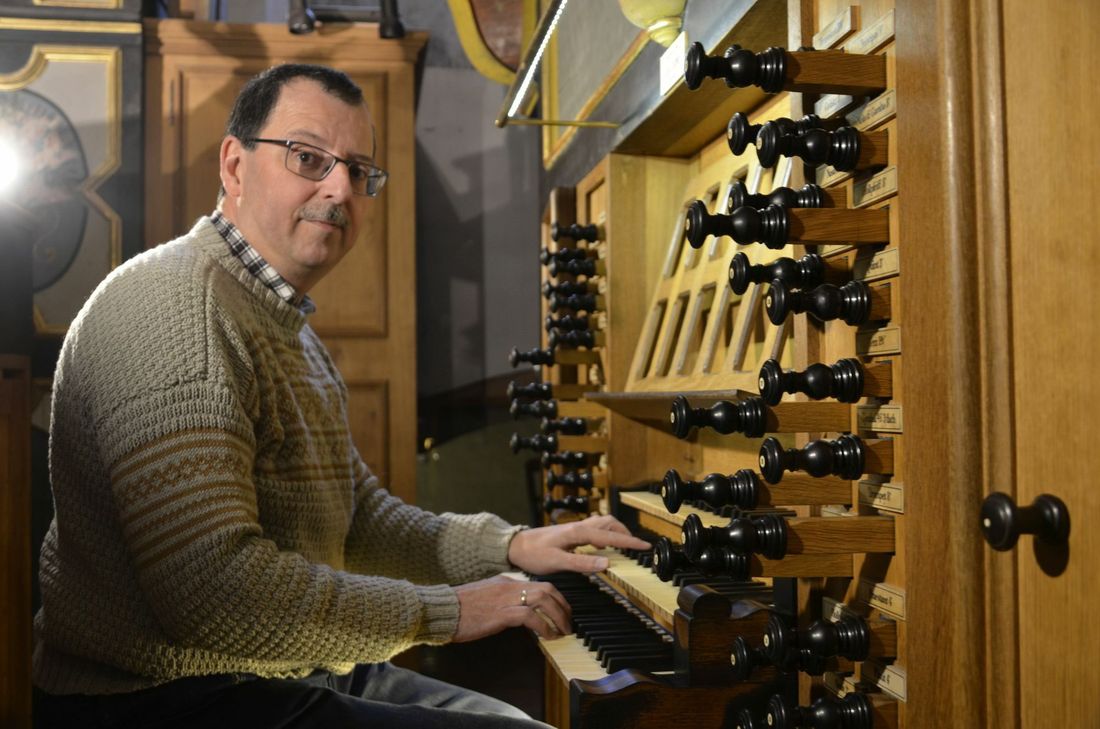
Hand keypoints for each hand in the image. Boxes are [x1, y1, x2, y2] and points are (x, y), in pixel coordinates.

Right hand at [453, 575, 570, 641]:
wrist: (442, 609)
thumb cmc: (459, 608)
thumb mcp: (485, 597)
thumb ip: (502, 599)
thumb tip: (518, 612)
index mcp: (505, 581)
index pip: (539, 584)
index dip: (556, 598)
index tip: (562, 611)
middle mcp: (509, 585)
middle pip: (547, 588)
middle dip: (563, 606)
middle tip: (568, 621)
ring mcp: (506, 598)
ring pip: (544, 599)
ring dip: (558, 616)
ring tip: (563, 631)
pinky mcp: (501, 613)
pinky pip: (531, 617)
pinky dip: (544, 626)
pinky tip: (548, 636)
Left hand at [507, 514, 651, 574]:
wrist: (515, 545)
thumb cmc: (533, 554)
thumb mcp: (557, 562)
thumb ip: (582, 563)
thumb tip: (607, 563)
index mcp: (579, 533)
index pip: (610, 536)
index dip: (630, 542)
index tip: (645, 547)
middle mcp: (579, 526)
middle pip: (610, 523)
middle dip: (625, 533)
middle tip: (636, 547)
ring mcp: (575, 528)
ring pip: (602, 524)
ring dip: (615, 532)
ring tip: (623, 546)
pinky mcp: (570, 532)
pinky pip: (594, 529)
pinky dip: (605, 535)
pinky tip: (602, 547)